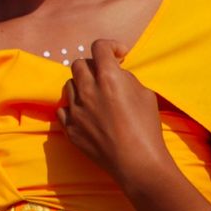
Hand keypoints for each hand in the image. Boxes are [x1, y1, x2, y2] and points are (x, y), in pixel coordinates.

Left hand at [56, 40, 172, 188]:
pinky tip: (87, 113)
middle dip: (92, 66)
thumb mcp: (145, 94)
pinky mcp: (70, 128)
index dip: (110, 46)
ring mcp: (76, 110)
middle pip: (78, 64)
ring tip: (96, 96)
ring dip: (81, 85)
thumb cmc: (147, 128)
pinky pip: (64, 109)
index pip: (99, 47)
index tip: (118, 55)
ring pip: (69, 85)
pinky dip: (74, 107)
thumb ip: (126, 78)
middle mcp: (87, 90)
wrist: (138, 163)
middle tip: (104, 76)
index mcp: (108, 78)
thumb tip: (116, 72)